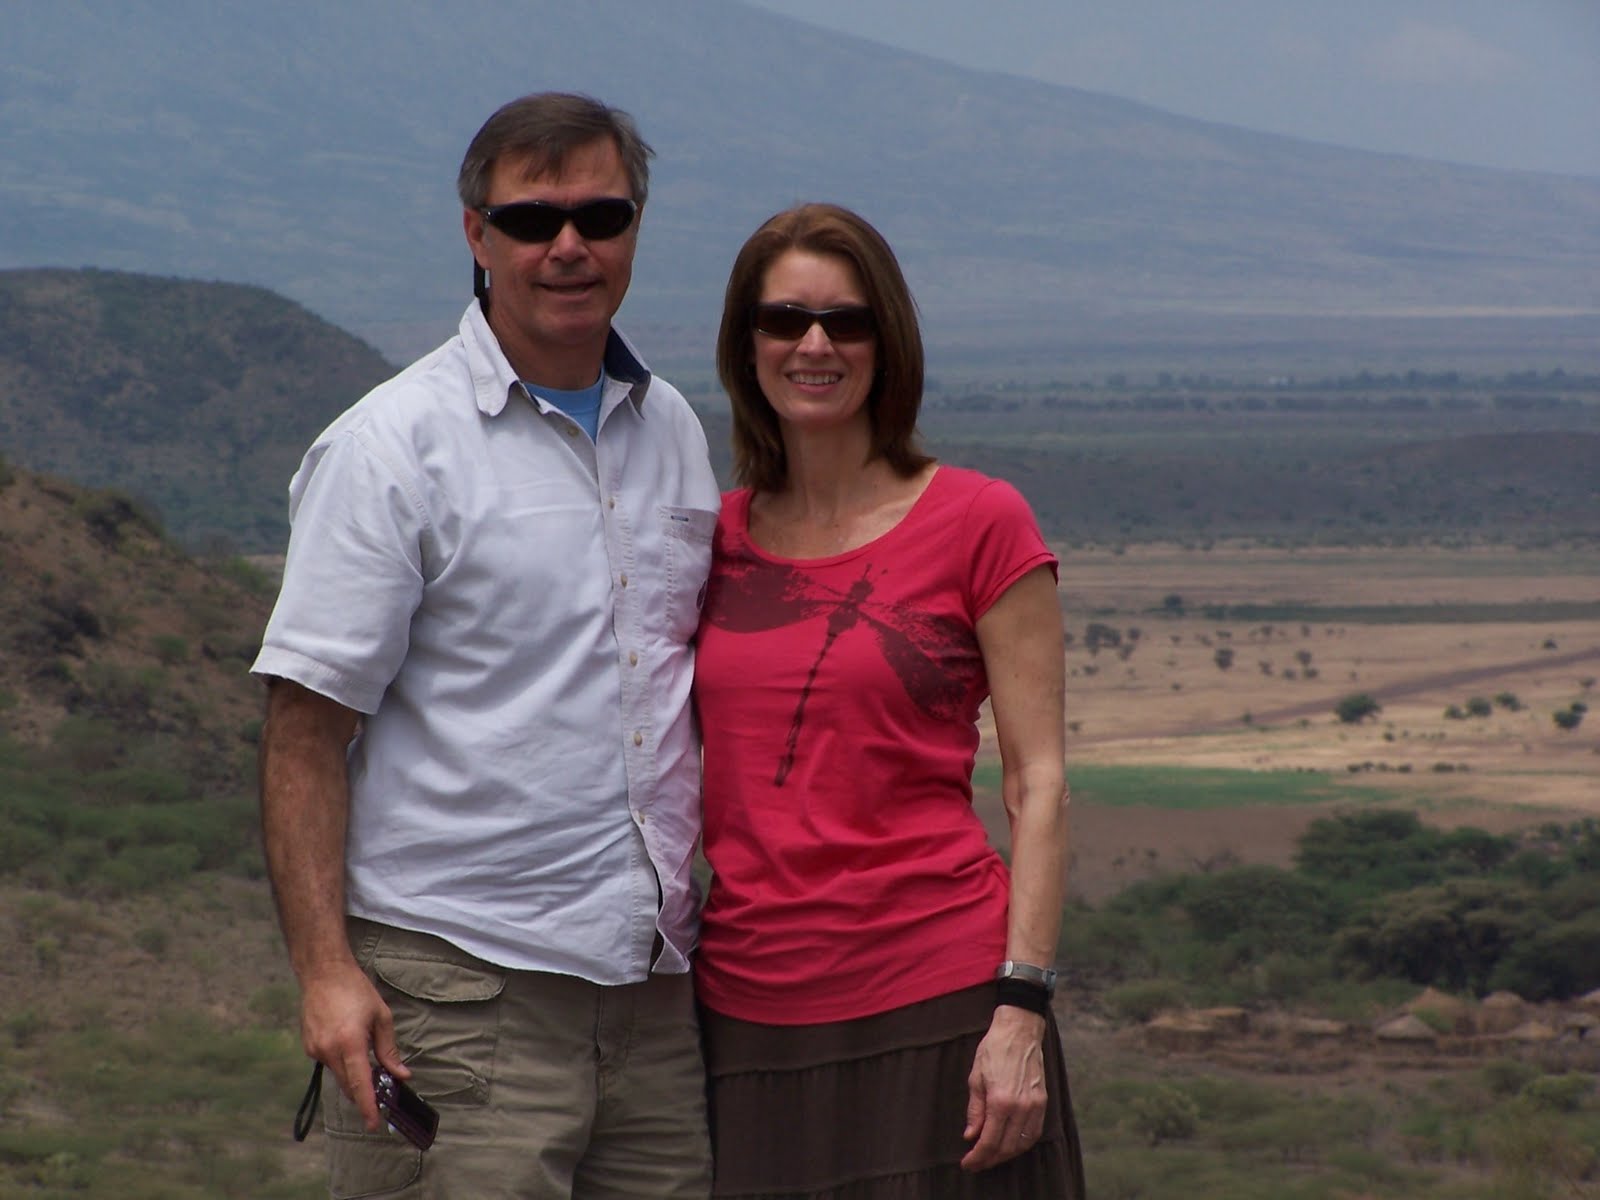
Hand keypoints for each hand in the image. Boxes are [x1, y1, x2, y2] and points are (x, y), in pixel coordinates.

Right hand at [299, 960, 408, 1132]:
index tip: (374, 1124)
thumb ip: (389, 1050)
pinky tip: (346, 1040)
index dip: (367, 1106)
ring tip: (364, 1054)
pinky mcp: (308, 1047)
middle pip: (348, 1085)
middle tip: (380, 1092)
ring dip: (352, 1075)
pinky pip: (329, 1063)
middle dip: (363, 1093)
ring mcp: (315, 1050)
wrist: (323, 972)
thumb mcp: (381, 1017)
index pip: (360, 1084)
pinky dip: (341, 1061)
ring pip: (338, 1075)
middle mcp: (329, 1051)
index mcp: (350, 1043)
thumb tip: (401, 1075)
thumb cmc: (356, 990)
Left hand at [960, 1005, 1047, 1171]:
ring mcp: (1035, 1105)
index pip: (989, 1141)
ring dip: (1006, 1154)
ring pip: (1022, 1143)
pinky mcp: (1043, 1101)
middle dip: (990, 1159)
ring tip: (991, 1156)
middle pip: (1006, 1147)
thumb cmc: (993, 1050)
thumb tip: (971, 1136)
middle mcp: (1021, 1107)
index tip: (967, 1164)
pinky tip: (1011, 1144)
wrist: (1019, 1030)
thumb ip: (975, 1111)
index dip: (977, 1157)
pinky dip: (1022, 1143)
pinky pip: (1034, 1132)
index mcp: (1000, 1101)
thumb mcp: (976, 1078)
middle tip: (976, 1163)